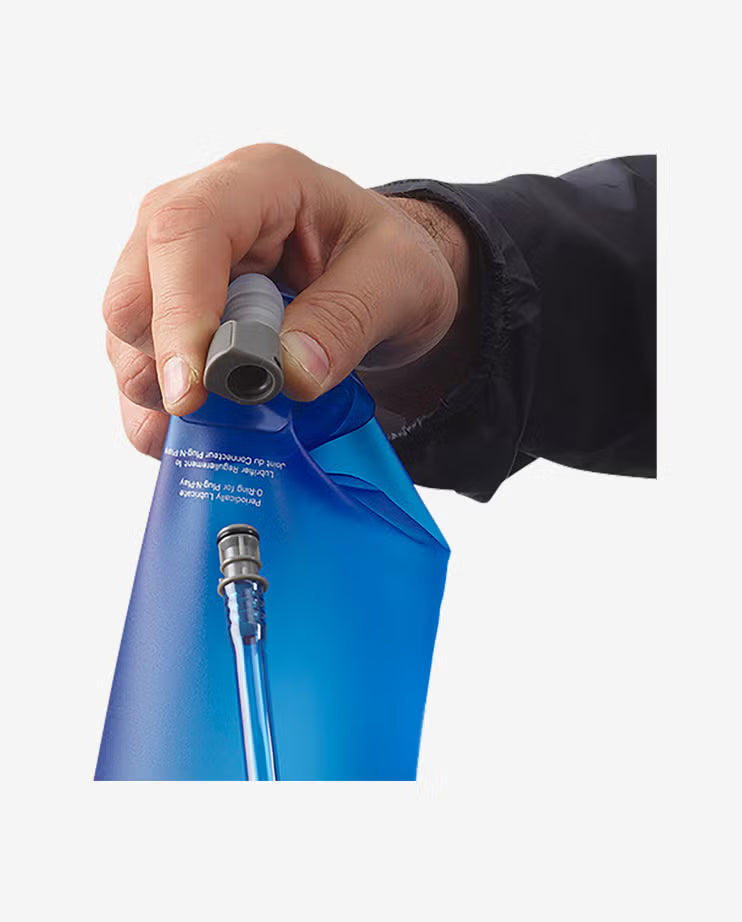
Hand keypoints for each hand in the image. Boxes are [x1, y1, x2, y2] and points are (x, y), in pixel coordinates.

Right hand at [103, 144, 472, 456]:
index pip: (187, 231)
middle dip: (169, 362)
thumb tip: (291, 374)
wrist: (386, 282)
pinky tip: (204, 432)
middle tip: (224, 408)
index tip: (195, 387)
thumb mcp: (402, 281)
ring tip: (229, 421)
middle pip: (135, 290)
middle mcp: (201, 217)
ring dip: (165, 394)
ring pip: (127, 338)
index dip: (181, 311)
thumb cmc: (392, 263)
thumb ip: (349, 319)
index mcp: (260, 183)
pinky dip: (162, 412)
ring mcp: (177, 269)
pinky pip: (140, 369)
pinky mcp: (172, 318)